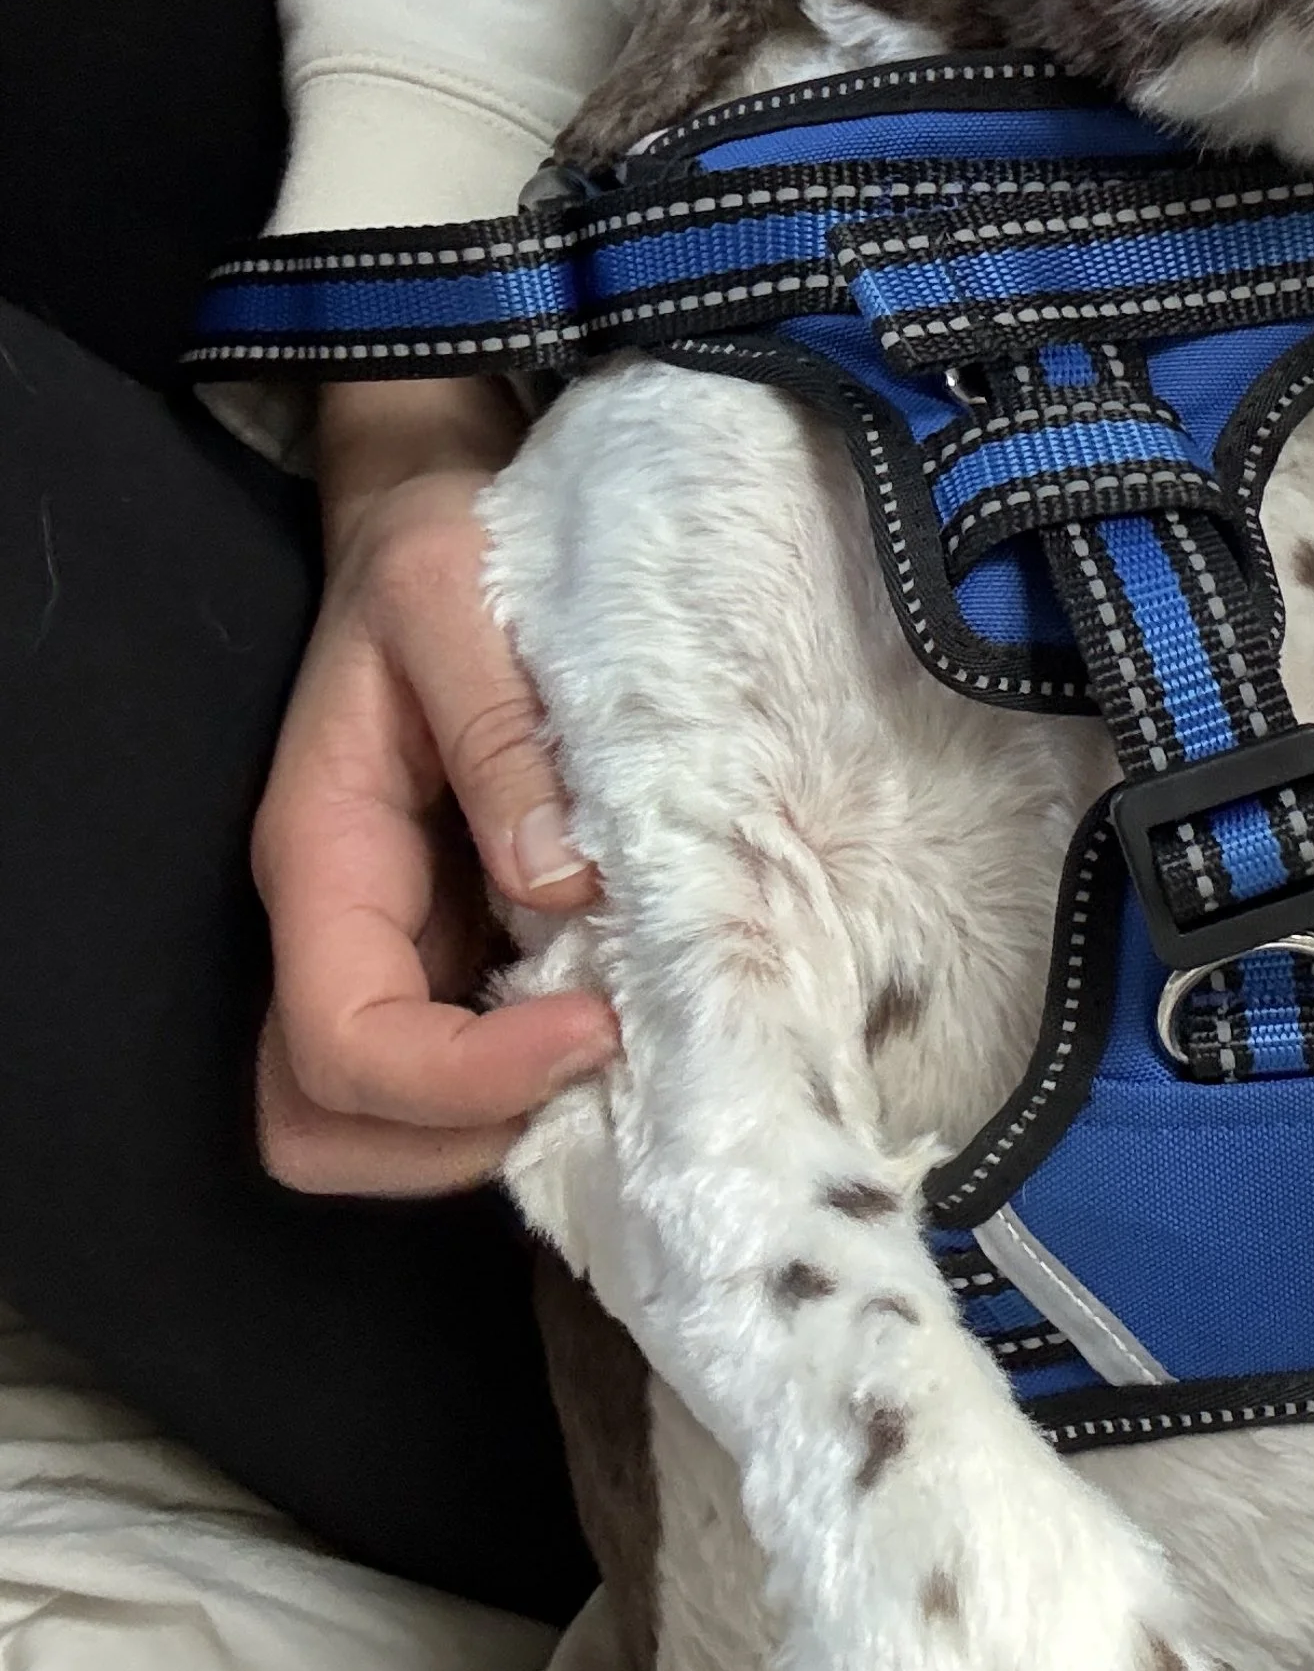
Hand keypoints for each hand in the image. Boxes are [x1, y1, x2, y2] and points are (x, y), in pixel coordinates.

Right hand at [253, 377, 616, 1194]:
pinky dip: (533, 1088)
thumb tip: (564, 881)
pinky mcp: (464, 946)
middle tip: (602, 1070)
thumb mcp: (459, 597)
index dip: (462, 1079)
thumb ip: (504, 733)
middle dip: (455, 1138)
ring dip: (494, 1129)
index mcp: (325, 855)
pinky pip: (463, 1073)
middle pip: (325, 1124)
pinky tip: (632, 1021)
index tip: (598, 1031)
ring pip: (382, 1126)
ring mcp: (400, 949)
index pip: (341, 1042)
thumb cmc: (448, 554)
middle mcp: (346, 927)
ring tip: (621, 1055)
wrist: (442, 532)